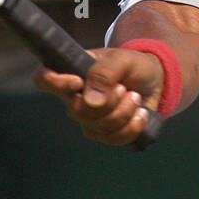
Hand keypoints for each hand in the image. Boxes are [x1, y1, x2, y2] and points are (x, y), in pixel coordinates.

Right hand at [33, 47, 163, 145]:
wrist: (154, 80)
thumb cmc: (133, 64)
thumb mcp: (122, 59)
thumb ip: (105, 74)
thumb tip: (90, 102)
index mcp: (73, 72)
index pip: (44, 78)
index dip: (55, 83)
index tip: (78, 82)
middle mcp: (75, 97)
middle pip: (76, 111)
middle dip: (108, 103)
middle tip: (124, 88)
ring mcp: (89, 118)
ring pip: (96, 129)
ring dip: (123, 113)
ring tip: (135, 97)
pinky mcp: (105, 132)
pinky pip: (112, 139)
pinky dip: (132, 128)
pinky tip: (141, 114)